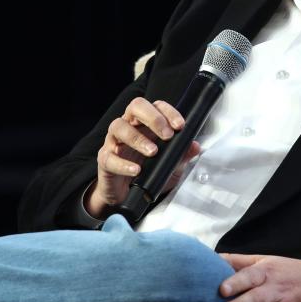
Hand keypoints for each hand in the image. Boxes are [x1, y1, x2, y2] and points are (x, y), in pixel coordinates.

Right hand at [86, 97, 199, 217]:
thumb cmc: (149, 171)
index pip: (156, 106)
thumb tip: (195, 146)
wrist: (129, 195)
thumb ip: (182, 155)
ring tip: (153, 152)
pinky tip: (136, 170)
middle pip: (136, 107)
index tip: (180, 126)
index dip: (169, 112)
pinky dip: (123, 163)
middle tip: (167, 136)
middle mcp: (129, 126)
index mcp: (146, 123)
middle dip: (153, 118)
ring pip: (118, 127)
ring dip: (138, 138)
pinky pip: (109, 157)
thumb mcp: (172, 165)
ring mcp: (114, 142)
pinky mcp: (104, 160)